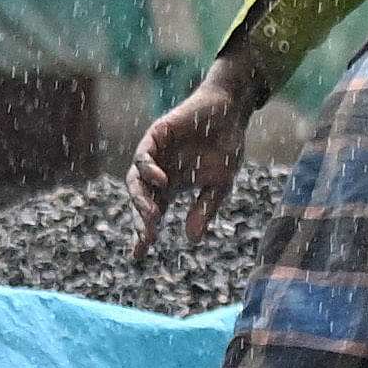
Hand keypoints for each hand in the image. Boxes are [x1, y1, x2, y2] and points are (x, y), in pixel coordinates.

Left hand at [126, 56, 266, 258]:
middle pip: (141, 200)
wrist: (231, 112)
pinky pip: (142, 156)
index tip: (139, 255)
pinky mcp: (154, 136)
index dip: (143, 233)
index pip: (152, 213)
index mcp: (172, 186)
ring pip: (136, 181)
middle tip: (149, 237)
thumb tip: (191, 240)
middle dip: (142, 221)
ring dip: (141, 199)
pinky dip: (148, 170)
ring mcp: (154, 154)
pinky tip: (161, 181)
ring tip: (153, 216)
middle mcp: (158, 172)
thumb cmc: (227, 146)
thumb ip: (205, 209)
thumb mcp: (221, 184)